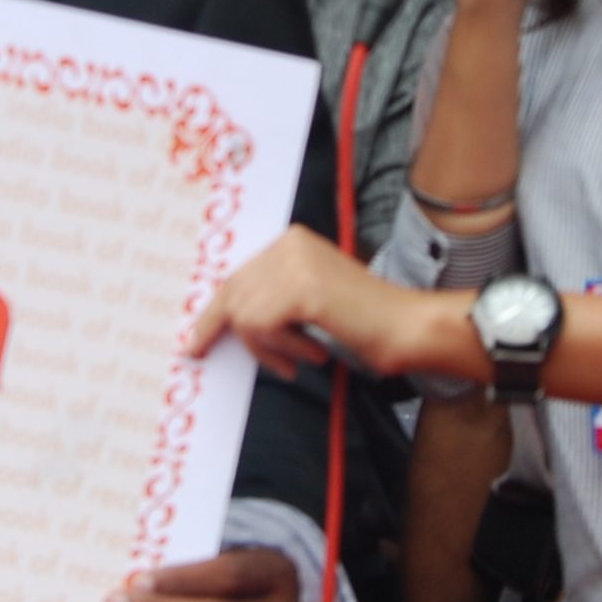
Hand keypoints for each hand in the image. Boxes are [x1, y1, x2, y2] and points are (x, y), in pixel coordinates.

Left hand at [191, 228, 460, 382]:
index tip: (196, 336)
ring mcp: (296, 263)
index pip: (238, 276)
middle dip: (218, 328)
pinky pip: (262, 327)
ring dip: (266, 348)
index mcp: (292, 240)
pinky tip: (312, 354)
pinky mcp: (302, 289)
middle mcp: (290, 243)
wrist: (406, 327)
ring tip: (296, 361)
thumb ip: (274, 296)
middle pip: (232, 292)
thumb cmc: (363, 322)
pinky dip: (281, 350)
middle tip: (199, 352)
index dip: (214, 309)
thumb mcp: (310, 299)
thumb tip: (225, 317)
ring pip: (244, 315)